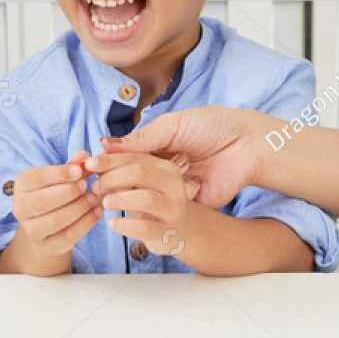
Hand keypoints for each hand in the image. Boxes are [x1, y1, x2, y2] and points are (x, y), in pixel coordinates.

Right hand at [9, 151, 102, 259]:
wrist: (46, 226)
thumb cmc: (54, 193)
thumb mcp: (60, 177)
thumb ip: (72, 166)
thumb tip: (84, 156)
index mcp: (22, 185)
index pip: (37, 178)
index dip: (59, 174)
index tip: (79, 171)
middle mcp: (21, 208)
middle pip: (42, 202)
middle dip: (68, 192)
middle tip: (86, 185)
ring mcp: (32, 230)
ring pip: (55, 220)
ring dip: (78, 208)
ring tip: (93, 198)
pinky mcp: (48, 245)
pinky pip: (67, 236)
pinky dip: (85, 223)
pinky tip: (96, 212)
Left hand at [85, 153, 194, 257]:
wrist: (178, 232)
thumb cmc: (152, 204)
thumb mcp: (139, 185)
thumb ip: (120, 172)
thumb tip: (93, 162)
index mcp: (166, 168)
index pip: (135, 158)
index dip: (110, 160)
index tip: (89, 164)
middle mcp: (174, 186)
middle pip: (140, 173)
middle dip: (112, 178)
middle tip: (96, 186)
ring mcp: (173, 209)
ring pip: (145, 198)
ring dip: (118, 199)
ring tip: (104, 203)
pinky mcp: (167, 232)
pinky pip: (143, 227)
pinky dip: (123, 224)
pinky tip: (113, 222)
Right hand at [98, 106, 271, 208]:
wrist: (247, 144)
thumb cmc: (213, 126)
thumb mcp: (173, 125)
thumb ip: (142, 137)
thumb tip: (105, 144)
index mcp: (155, 147)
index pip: (124, 158)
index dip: (108, 163)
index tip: (91, 167)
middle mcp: (160, 169)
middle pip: (129, 180)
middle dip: (114, 182)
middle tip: (100, 184)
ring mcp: (172, 189)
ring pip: (143, 198)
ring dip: (130, 196)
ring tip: (117, 194)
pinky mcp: (187, 206)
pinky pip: (165, 212)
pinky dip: (153, 210)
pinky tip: (140, 207)